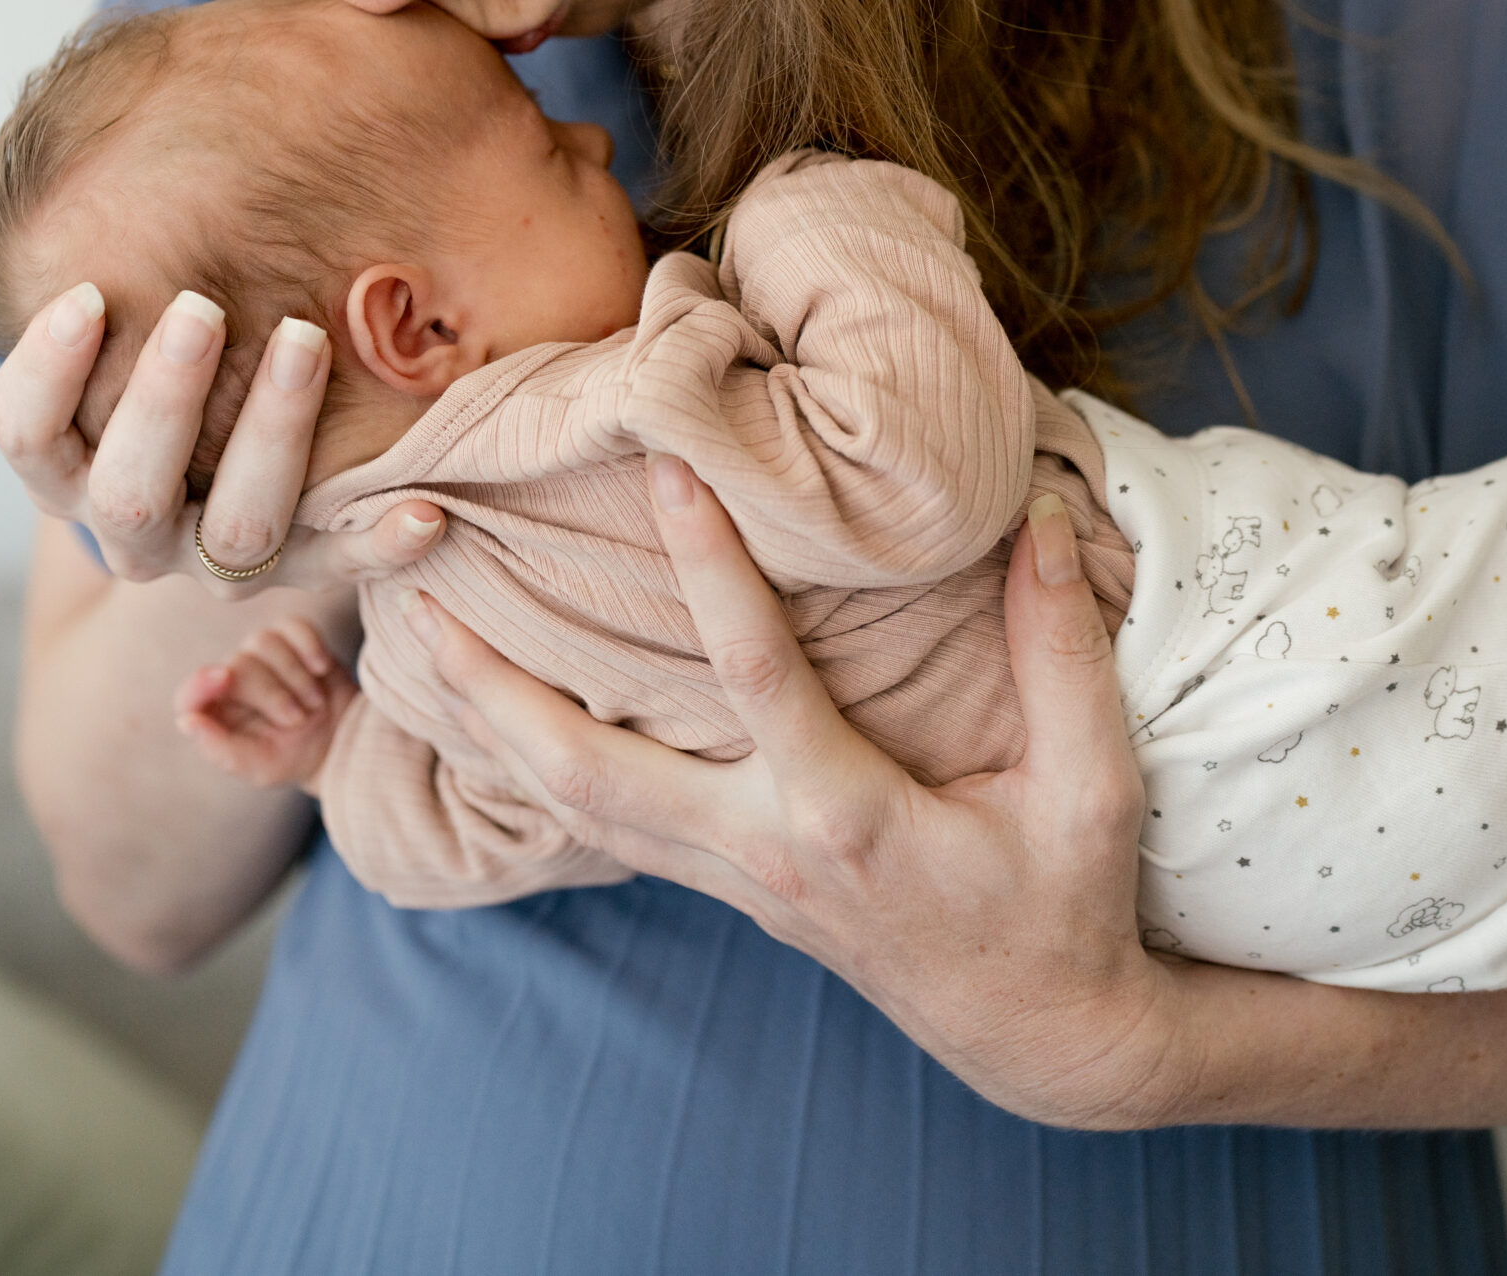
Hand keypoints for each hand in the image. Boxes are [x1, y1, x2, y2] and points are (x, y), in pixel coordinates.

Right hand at [0, 283, 446, 597]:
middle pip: (128, 494)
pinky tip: (424, 510)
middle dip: (164, 399)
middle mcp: (136, 530)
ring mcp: (216, 563)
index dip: (45, 372)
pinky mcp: (303, 569)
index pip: (26, 436)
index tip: (86, 294)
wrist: (228, 466)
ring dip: (272, 433)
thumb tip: (136, 135)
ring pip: (237, 533)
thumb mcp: (132, 321)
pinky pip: (344, 566)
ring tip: (306, 341)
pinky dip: (381, 544)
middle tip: (200, 308)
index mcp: (69, 471)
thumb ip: (128, 274)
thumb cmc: (176, 355)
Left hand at [175, 617, 357, 789]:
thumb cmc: (292, 757)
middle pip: (238, 664)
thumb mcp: (260, 767)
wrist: (339, 741)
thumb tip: (187, 721)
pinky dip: (309, 644)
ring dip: (294, 674)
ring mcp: (261, 655)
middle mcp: (232, 679)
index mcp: (216, 714)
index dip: (201, 683)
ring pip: (264, 641)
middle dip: (273, 694)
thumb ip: (222, 750)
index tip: (223, 678)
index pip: (191, 694)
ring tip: (315, 702)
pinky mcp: (291, 639)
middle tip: (298, 720)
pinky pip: (293, 626)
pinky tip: (322, 667)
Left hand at [403, 461, 1195, 1129]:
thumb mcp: (1090, 784)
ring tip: (416, 644)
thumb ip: (1062, 647)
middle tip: (419, 608)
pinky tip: (490, 712)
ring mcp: (732, 877)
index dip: (713, 570)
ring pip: (576, 807)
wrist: (1039, 1035)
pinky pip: (603, 821)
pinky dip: (533, 764)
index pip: (758, 679)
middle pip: (593, 776)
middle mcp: (764, 853)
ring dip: (490, 726)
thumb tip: (1041, 515)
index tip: (664, 471)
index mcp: (850, 820)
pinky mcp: (726, 883)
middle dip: (498, 693)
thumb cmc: (1066, 900)